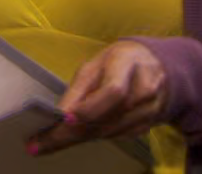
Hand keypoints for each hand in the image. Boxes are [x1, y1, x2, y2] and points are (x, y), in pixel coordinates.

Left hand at [28, 41, 168, 155]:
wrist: (156, 66)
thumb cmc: (119, 61)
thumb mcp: (95, 64)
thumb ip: (79, 88)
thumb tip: (61, 113)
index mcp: (128, 62)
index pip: (114, 91)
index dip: (89, 108)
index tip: (65, 119)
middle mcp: (146, 86)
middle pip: (110, 116)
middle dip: (75, 130)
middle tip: (45, 140)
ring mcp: (151, 107)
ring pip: (112, 130)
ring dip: (83, 135)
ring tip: (55, 138)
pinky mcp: (150, 123)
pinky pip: (119, 135)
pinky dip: (97, 135)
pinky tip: (81, 133)